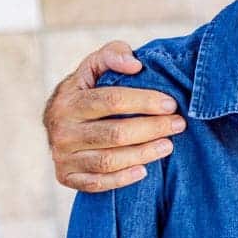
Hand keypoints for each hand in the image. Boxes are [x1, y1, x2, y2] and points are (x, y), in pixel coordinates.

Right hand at [44, 41, 185, 192]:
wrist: (59, 118)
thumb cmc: (88, 88)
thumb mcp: (95, 65)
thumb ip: (114, 54)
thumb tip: (135, 65)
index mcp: (69, 101)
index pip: (111, 101)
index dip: (145, 102)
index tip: (171, 104)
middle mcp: (61, 130)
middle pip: (114, 133)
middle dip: (152, 129)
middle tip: (178, 125)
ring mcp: (62, 156)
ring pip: (107, 160)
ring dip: (143, 154)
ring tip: (168, 146)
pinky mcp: (65, 176)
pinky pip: (96, 183)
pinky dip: (121, 179)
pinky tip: (144, 171)